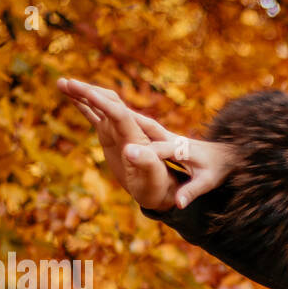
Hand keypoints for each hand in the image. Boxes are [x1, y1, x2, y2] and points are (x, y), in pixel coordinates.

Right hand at [57, 78, 233, 210]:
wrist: (221, 154)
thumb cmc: (214, 168)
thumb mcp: (207, 181)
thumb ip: (192, 191)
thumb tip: (179, 204)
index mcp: (173, 144)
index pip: (152, 145)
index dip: (137, 148)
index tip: (122, 151)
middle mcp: (158, 131)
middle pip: (127, 116)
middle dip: (102, 103)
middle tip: (77, 89)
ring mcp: (148, 129)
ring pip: (117, 110)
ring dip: (93, 97)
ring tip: (66, 84)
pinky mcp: (142, 130)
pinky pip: (116, 116)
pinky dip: (96, 106)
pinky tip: (76, 96)